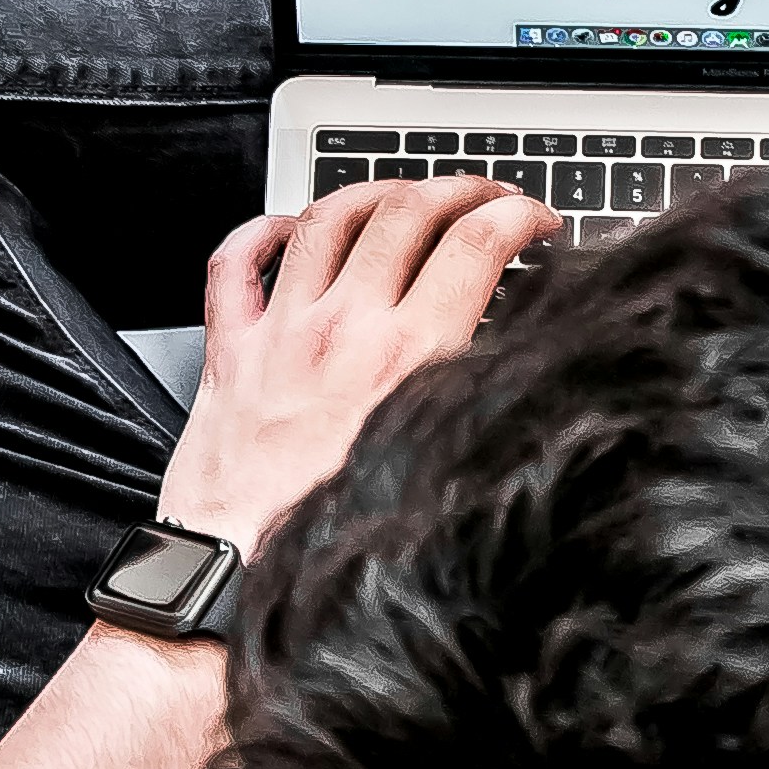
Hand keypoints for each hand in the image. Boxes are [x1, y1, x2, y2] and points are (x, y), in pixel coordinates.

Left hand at [158, 175, 559, 556]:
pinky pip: (235, 262)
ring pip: (329, 216)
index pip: (476, 245)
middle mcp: (344, 330)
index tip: (536, 220)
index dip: (518, 215)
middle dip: (459, 187)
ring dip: (376, 191)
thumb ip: (478, 405)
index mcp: (408, 360)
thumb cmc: (333, 546)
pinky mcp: (232, 350)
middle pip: (409, 211)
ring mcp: (282, 331)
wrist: (237, 581)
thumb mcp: (441, 471)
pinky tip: (284, 227)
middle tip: (483, 196)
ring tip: (403, 194)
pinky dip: (262, 229)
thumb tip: (517, 360)